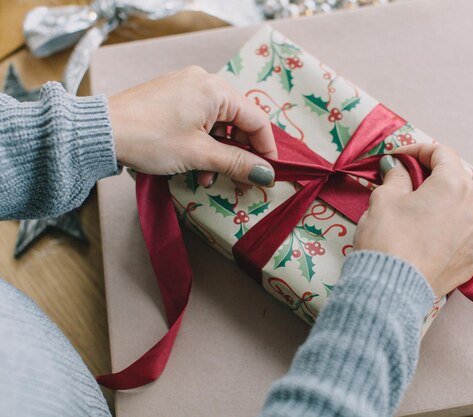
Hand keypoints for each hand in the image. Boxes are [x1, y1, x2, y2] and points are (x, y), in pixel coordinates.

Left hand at [108, 66, 276, 186]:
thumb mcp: (200, 155)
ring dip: (218, 152)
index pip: (256, 120)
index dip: (266, 149)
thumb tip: (267, 174)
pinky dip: (202, 142)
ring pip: (217, 122)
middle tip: (237, 179)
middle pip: (237, 120)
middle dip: (238, 153)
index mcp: (215, 89)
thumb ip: (238, 163)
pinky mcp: (170, 96)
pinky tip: (193, 163)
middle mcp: (203, 81)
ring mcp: (185, 86)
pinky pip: (199, 119)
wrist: (100, 132)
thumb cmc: (151, 139)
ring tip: (207, 176)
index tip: (269, 173)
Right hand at [353, 143, 472, 295]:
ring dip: (440, 203)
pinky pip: (461, 235)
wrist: (392, 290)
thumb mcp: (384, 198)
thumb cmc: (387, 237)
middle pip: (455, 180)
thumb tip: (397, 167)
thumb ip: (396, 176)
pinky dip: (446, 229)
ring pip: (461, 208)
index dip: (416, 150)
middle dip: (430, 177)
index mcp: (455, 185)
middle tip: (403, 182)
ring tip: (415, 211)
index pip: (441, 153)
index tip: (396, 157)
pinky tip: (424, 236)